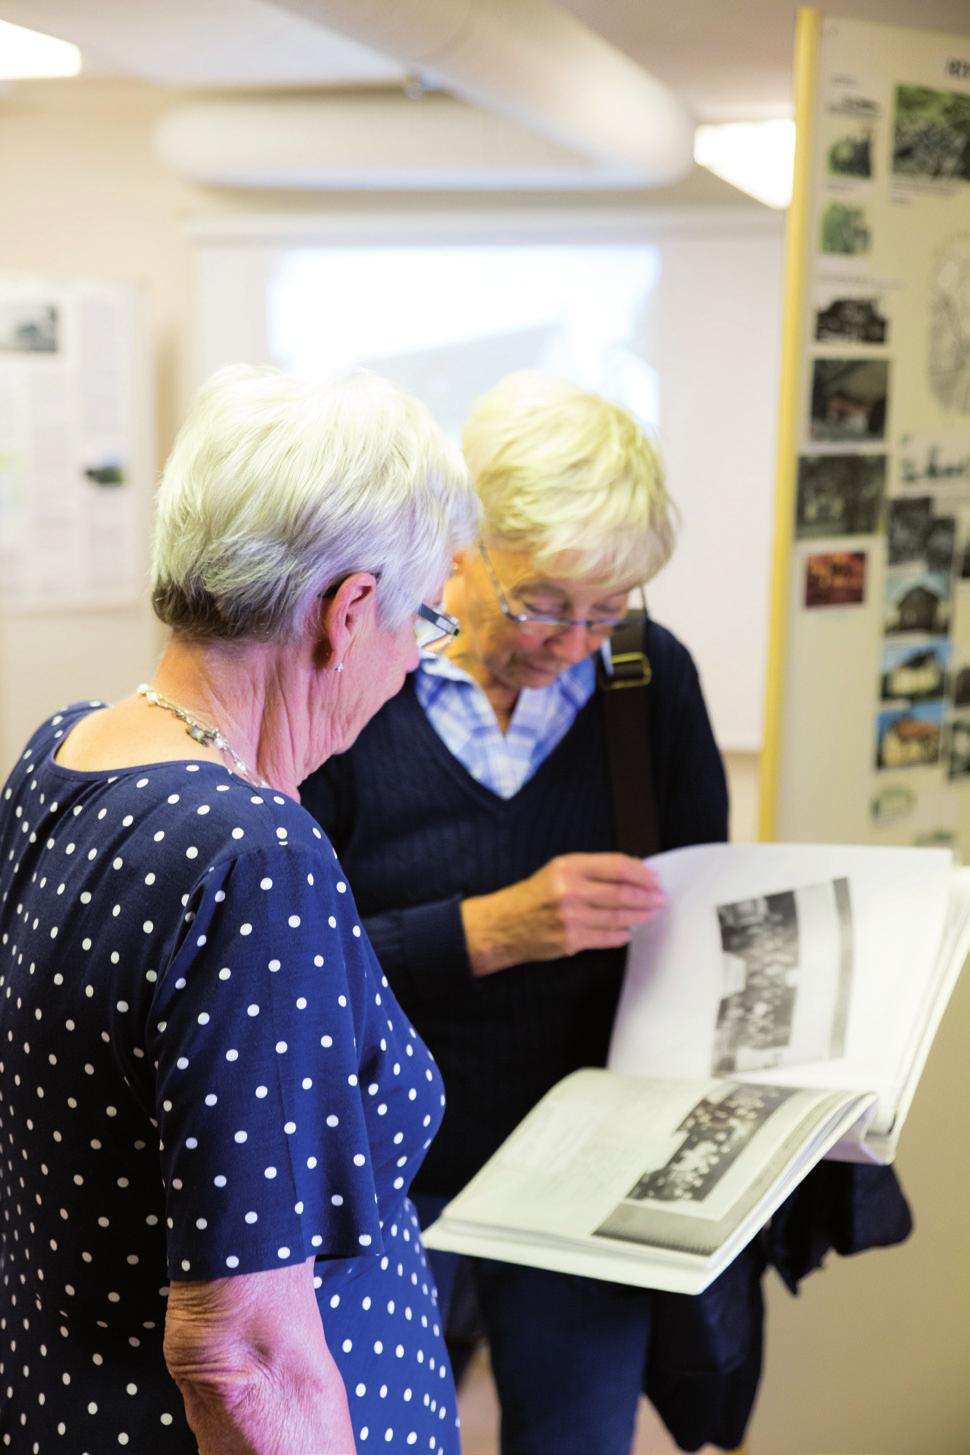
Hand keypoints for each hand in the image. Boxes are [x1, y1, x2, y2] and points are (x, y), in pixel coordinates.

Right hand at [461, 852, 664, 976]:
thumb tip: (630, 874)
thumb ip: (591, 870)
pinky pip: (606, 938)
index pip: (616, 865)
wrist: (504, 924)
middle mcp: (570, 890)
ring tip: (650, 914)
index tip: (653, 878)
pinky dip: (620, 935)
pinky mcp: (571, 940)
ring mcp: (572, 917)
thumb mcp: (558, 871)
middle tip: (659, 898)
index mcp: (568, 867)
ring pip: (618, 917)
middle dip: (646, 896)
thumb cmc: (533, 896)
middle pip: (622, 892)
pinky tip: (627, 932)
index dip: (641, 873)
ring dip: (639, 916)